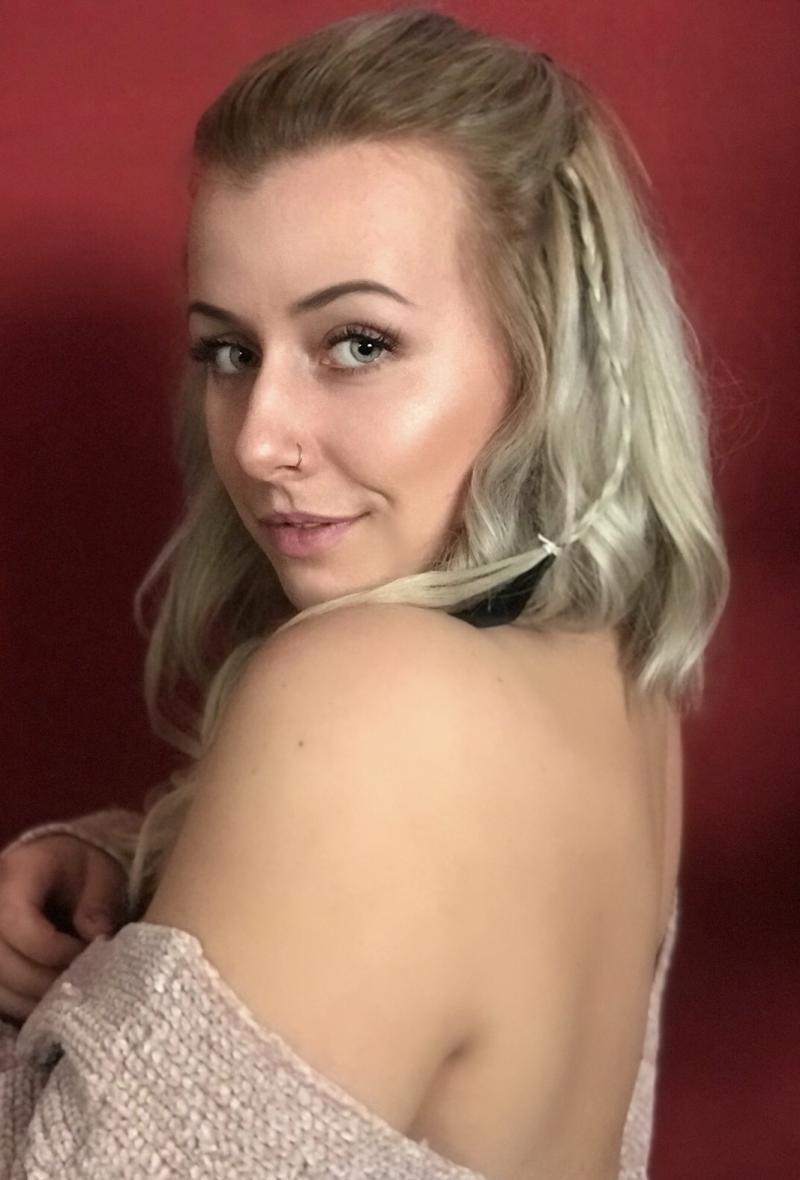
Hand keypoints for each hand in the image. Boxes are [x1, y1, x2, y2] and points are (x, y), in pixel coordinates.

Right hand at [0, 834, 127, 1022]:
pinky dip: (20, 1005)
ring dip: (31, 1000)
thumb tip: (98, 939)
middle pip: (1, 959)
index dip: (53, 948)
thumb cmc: (79, 873)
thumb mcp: (101, 874)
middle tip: (81, 984)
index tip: (86, 953)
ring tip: (68, 996)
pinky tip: (48, 1003)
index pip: (18, 920)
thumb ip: (100, 904)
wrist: (51, 870)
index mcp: (16, 874)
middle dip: (44, 981)